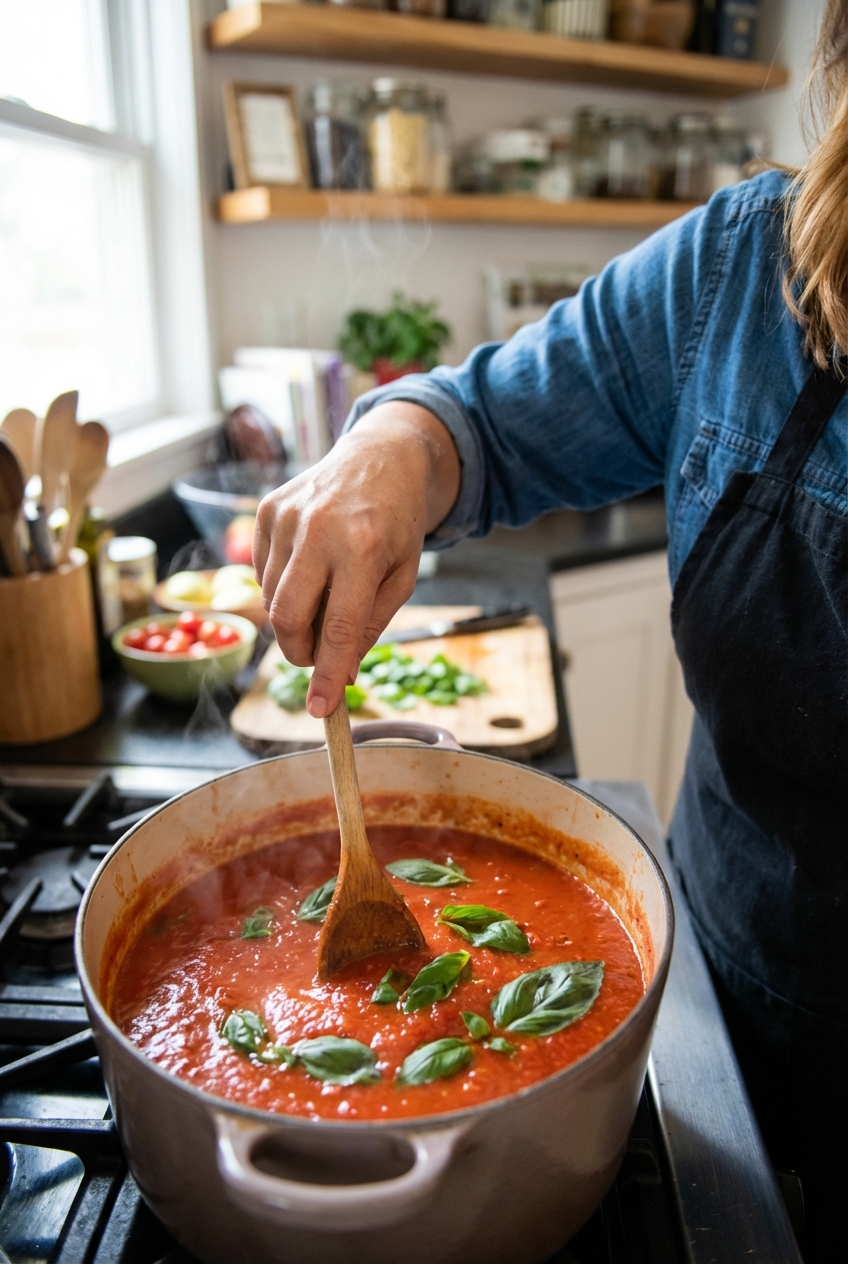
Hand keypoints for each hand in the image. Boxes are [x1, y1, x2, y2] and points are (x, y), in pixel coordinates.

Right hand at [253, 403, 459, 717]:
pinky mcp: (267, 511)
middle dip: (300, 653)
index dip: (328, 674)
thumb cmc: (396, 524)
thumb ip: (370, 627)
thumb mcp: (402, 578)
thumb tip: (338, 676)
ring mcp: (287, 517)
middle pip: (289, 618)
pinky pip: (262, 573)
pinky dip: (282, 588)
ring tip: (324, 600)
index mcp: (364, 549)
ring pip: (272, 600)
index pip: (339, 627)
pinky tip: (309, 570)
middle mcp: (319, 530)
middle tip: (318, 658)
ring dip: (294, 619)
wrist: (382, 458)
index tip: (320, 709)